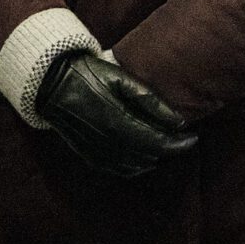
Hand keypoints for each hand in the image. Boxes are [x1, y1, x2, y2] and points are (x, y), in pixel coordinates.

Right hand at [38, 51, 194, 177]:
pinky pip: (117, 169)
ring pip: (136, 165)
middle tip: (184, 142)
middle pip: (150, 155)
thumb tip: (179, 121)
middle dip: (171, 150)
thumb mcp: (119, 78)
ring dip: (154, 158)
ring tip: (166, 146)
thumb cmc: (87, 74)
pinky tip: (143, 159)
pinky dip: (135, 167)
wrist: (50, 83)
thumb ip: (149, 99)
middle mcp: (109, 141)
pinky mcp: (88, 154)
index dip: (179, 143)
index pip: (158, 141)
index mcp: (119, 121)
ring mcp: (97, 150)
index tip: (193, 137)